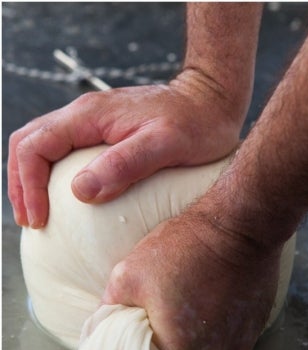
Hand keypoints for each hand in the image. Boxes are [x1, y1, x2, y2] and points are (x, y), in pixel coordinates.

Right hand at [8, 68, 247, 227]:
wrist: (214, 99)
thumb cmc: (198, 123)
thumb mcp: (166, 145)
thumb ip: (125, 165)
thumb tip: (80, 191)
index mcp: (90, 115)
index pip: (35, 146)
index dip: (28, 185)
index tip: (39, 220)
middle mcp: (85, 113)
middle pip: (29, 143)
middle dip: (22, 184)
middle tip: (32, 221)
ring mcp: (94, 120)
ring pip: (43, 145)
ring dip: (33, 178)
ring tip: (40, 214)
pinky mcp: (106, 129)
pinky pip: (65, 149)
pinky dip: (53, 173)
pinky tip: (66, 197)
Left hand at [99, 205, 284, 349]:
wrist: (240, 227)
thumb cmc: (185, 248)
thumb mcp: (128, 275)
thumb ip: (108, 312)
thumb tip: (99, 332)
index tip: (129, 342)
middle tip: (151, 331)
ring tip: (179, 324)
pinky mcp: (254, 334)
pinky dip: (211, 341)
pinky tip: (203, 316)